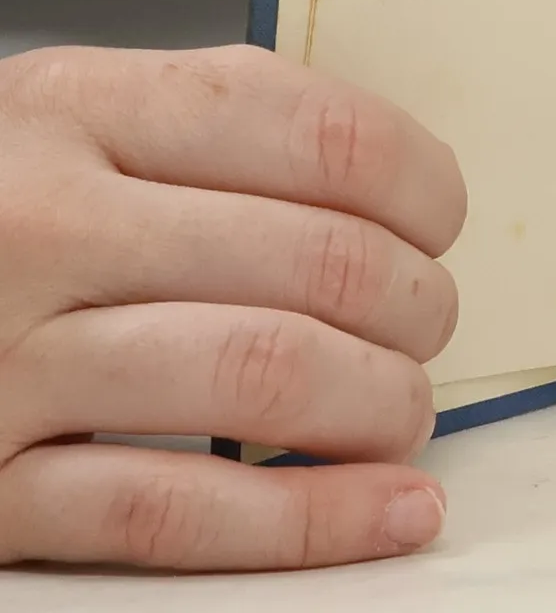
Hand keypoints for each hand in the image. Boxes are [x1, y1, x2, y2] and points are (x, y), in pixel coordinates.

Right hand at [0, 45, 464, 570]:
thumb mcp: (75, 117)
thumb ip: (218, 127)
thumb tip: (401, 185)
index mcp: (79, 106)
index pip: (316, 133)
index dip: (419, 182)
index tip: (440, 218)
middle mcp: (40, 224)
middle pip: (314, 259)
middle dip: (416, 302)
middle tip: (428, 321)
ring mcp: (4, 362)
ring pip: (264, 376)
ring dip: (381, 402)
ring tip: (407, 408)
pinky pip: (176, 514)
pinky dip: (313, 520)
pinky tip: (391, 509)